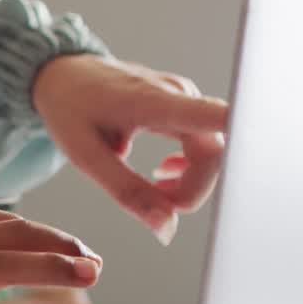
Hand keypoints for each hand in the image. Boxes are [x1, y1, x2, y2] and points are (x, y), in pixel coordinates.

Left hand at [33, 54, 227, 243]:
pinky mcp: (182, 104)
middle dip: (192, 190)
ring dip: (189, 180)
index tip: (240, 174)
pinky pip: (203, 141)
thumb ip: (127, 192)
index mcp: (152, 102)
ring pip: (211, 149)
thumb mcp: (86, 156)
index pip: (215, 117)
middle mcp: (177, 95)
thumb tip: (166, 228)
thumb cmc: (69, 108)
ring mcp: (183, 98)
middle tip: (157, 205)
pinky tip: (164, 173)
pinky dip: (188, 167)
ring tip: (154, 190)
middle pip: (214, 151)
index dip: (240, 144)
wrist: (61, 75)